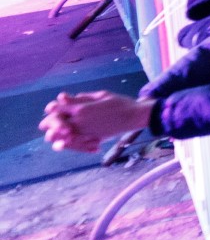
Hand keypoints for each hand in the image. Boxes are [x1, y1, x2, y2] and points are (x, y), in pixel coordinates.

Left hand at [40, 91, 154, 151]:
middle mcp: (80, 122)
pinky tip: (67, 142)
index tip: (50, 108)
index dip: (52, 108)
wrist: (134, 117)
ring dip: (56, 135)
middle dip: (50, 124)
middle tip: (45, 125)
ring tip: (54, 135)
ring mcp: (85, 133)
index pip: (58, 109)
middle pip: (56, 124)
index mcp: (81, 109)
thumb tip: (61, 97)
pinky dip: (69, 143)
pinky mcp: (91, 140)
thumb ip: (80, 98)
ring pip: (62, 137)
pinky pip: (74, 144)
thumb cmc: (119, 102)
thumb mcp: (100, 95)